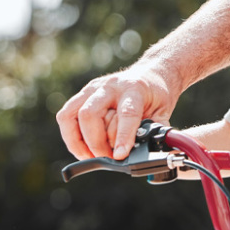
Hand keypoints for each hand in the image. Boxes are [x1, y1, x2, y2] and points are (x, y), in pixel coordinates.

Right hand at [56, 65, 177, 159]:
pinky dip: (71, 137)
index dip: (122, 136)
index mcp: (134, 88)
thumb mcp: (164, 111)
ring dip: (77, 142)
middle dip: (95, 143)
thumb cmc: (156, 94)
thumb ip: (155, 132)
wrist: (151, 72)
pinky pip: (65, 116)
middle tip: (107, 157)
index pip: (125, 113)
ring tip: (91, 156)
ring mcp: (92, 88)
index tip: (119, 155)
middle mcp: (110, 86)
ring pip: (70, 115)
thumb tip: (151, 155)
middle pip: (90, 114)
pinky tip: (83, 148)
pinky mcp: (83, 94)